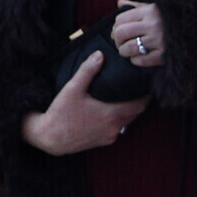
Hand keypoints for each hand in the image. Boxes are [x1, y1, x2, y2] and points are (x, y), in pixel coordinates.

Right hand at [21, 52, 148, 155]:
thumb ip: (88, 71)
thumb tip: (100, 54)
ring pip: (127, 122)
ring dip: (128, 111)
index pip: (140, 105)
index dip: (146, 95)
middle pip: (135, 113)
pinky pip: (117, 129)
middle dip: (138, 101)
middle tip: (136, 88)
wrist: (49, 138)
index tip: (146, 84)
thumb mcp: (73, 88)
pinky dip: (118, 120)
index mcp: (112, 114)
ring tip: (125, 97)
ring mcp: (109, 137)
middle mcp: (115, 128)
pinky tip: (110, 111)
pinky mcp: (103, 142)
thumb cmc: (61, 114)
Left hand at [110, 0, 166, 68]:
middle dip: (116, 40)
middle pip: (121, 33)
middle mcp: (154, 25)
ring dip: (124, 51)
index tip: (117, 31)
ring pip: (128, 48)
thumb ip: (137, 6)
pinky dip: (135, 61)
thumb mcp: (155, 8)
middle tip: (120, 43)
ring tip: (127, 51)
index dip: (115, 27)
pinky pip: (140, 61)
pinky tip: (138, 57)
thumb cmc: (171, 19)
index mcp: (150, 11)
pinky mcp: (163, 56)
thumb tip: (119, 3)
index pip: (121, 19)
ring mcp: (159, 41)